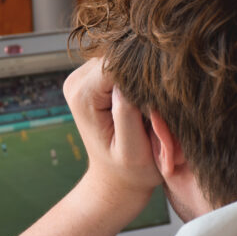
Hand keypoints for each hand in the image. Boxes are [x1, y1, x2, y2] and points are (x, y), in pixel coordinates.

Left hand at [63, 58, 161, 211]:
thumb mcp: (132, 149)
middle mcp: (77, 81)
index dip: (143, 72)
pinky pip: (122, 63)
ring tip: (150, 106)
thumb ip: (127, 114)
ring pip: (122, 56)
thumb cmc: (130, 171)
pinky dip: (137, 77)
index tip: (159, 94)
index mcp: (82, 96)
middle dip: (142, 75)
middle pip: (119, 55)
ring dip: (140, 76)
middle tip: (155, 106)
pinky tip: (144, 98)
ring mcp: (83, 76)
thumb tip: (130, 80)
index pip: (117, 62)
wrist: (116, 180)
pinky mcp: (95, 76)